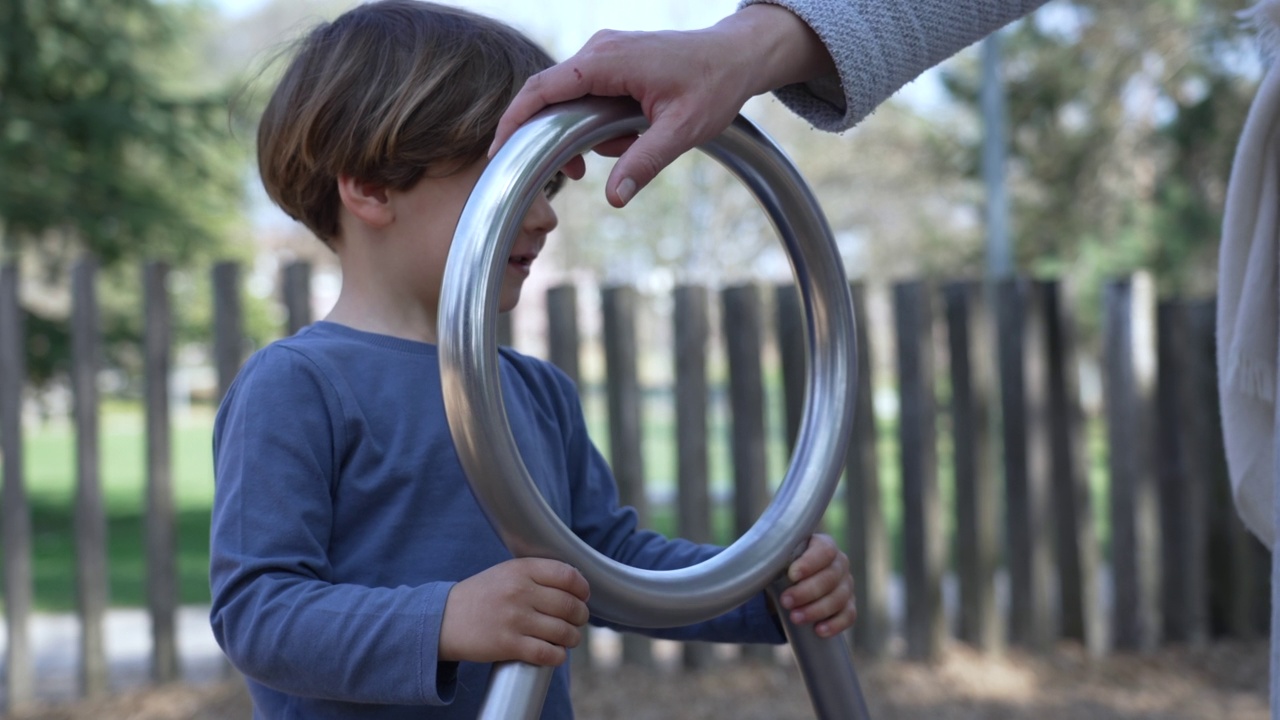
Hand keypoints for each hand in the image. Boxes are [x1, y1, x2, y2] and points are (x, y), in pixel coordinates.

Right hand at [439, 558, 590, 666]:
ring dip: (572, 638)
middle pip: (570, 606)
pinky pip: (548, 653)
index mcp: (521, 570)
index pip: (568, 576)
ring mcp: (515, 619)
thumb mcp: (506, 572)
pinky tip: (555, 653)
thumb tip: (576, 585)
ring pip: (563, 631)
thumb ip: (537, 574)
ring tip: (568, 638)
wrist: (443, 620)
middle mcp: (520, 592)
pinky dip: (558, 656)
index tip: (583, 596)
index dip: (583, 589)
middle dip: (580, 616)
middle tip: (577, 620)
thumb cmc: (481, 596)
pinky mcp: (509, 645)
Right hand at [490, 5, 833, 207]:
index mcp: (607, 60)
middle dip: (553, 137)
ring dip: (588, 134)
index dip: (514, 120)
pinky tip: (628, 136)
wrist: (737, 56)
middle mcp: (599, 50)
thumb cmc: (714, 86)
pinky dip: (598, 122)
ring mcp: (605, 53)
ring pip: (570, 99)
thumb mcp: (682, 130)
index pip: (542, 89)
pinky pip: (588, 94)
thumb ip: (644, 162)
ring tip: (625, 147)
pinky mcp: (613, 61)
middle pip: (549, 95)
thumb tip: (614, 197)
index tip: (497, 151)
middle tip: (573, 174)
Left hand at [776, 534, 855, 637]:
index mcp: (823, 546)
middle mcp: (839, 563)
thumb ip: (773, 557)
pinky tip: (819, 630)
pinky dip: (834, 624)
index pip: (824, 550)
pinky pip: (848, 616)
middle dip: (807, 591)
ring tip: (795, 618)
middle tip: (785, 601)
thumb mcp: (778, 559)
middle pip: (831, 577)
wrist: (789, 586)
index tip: (792, 575)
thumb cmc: (783, 568)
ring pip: (839, 598)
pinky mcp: (848, 605)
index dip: (810, 563)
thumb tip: (757, 563)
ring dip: (816, 610)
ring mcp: (846, 585)